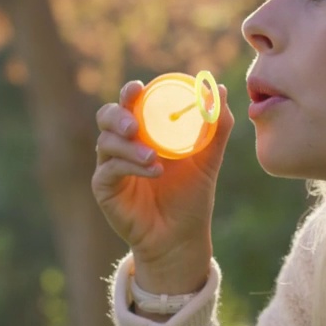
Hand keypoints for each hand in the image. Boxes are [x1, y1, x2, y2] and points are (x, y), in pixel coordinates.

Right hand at [91, 81, 234, 293]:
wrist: (182, 237)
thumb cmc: (191, 196)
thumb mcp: (208, 158)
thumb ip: (215, 126)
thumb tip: (222, 89)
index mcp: (143, 132)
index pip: (130, 104)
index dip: (129, 93)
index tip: (138, 88)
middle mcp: (122, 145)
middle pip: (106, 117)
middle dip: (118, 115)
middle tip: (135, 124)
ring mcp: (110, 166)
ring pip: (106, 143)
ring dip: (129, 146)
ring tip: (154, 157)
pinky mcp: (104, 188)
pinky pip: (110, 170)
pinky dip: (130, 166)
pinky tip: (153, 172)